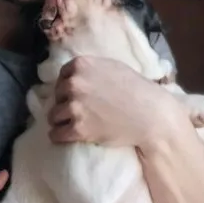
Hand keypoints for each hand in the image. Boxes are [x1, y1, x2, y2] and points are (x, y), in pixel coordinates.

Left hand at [48, 56, 175, 147]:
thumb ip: (91, 69)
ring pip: (53, 116)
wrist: (150, 115)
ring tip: (70, 125)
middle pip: (57, 96)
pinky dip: (59, 137)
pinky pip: (56, 134)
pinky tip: (64, 137)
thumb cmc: (137, 89)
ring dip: (60, 121)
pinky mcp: (78, 129)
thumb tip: (76, 76)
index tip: (74, 94)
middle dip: (64, 103)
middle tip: (77, 110)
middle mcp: (73, 84)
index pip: (62, 75)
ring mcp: (74, 107)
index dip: (67, 86)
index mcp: (81, 65)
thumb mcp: (113, 67)